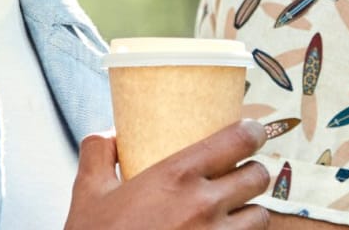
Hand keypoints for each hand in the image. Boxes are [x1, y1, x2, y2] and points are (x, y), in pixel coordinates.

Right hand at [65, 120, 271, 229]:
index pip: (239, 140)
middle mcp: (204, 205)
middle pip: (258, 176)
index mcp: (176, 177)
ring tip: (233, 213)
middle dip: (251, 174)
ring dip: (249, 212)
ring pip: (260, 216)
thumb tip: (109, 134)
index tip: (251, 133)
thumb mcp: (89, 194)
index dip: (252, 133)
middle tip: (238, 176)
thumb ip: (98, 154)